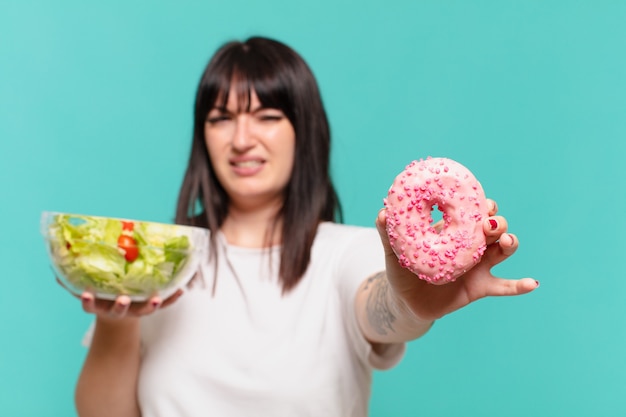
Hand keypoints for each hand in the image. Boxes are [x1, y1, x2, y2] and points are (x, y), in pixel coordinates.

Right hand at [56, 277, 183, 319]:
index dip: (89, 301)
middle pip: (119, 310)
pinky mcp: (151, 308)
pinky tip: (182, 290)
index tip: (87, 293)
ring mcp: (136, 311)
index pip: (91, 305)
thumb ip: (75, 282)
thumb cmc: (103, 297)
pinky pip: (164, 305)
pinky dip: (172, 299)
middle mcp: (118, 310)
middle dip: (120, 306)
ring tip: (158, 297)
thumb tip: (55, 267)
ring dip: (152, 305)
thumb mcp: (90, 291)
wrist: (119, 319)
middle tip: (122, 299)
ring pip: (144, 311)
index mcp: (101, 306)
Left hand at [376, 199, 538, 321]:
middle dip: (496, 222)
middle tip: (488, 224)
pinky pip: (505, 286)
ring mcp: (479, 266)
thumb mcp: (393, 250)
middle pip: (494, 227)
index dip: (481, 202)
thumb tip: (383, 213)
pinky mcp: (480, 287)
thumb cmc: (402, 270)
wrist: (406, 302)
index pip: (474, 210)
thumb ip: (387, 232)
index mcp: (454, 230)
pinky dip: (520, 285)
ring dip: (509, 243)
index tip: (480, 199)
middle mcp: (471, 245)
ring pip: (503, 250)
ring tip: (505, 242)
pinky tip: (533, 284)